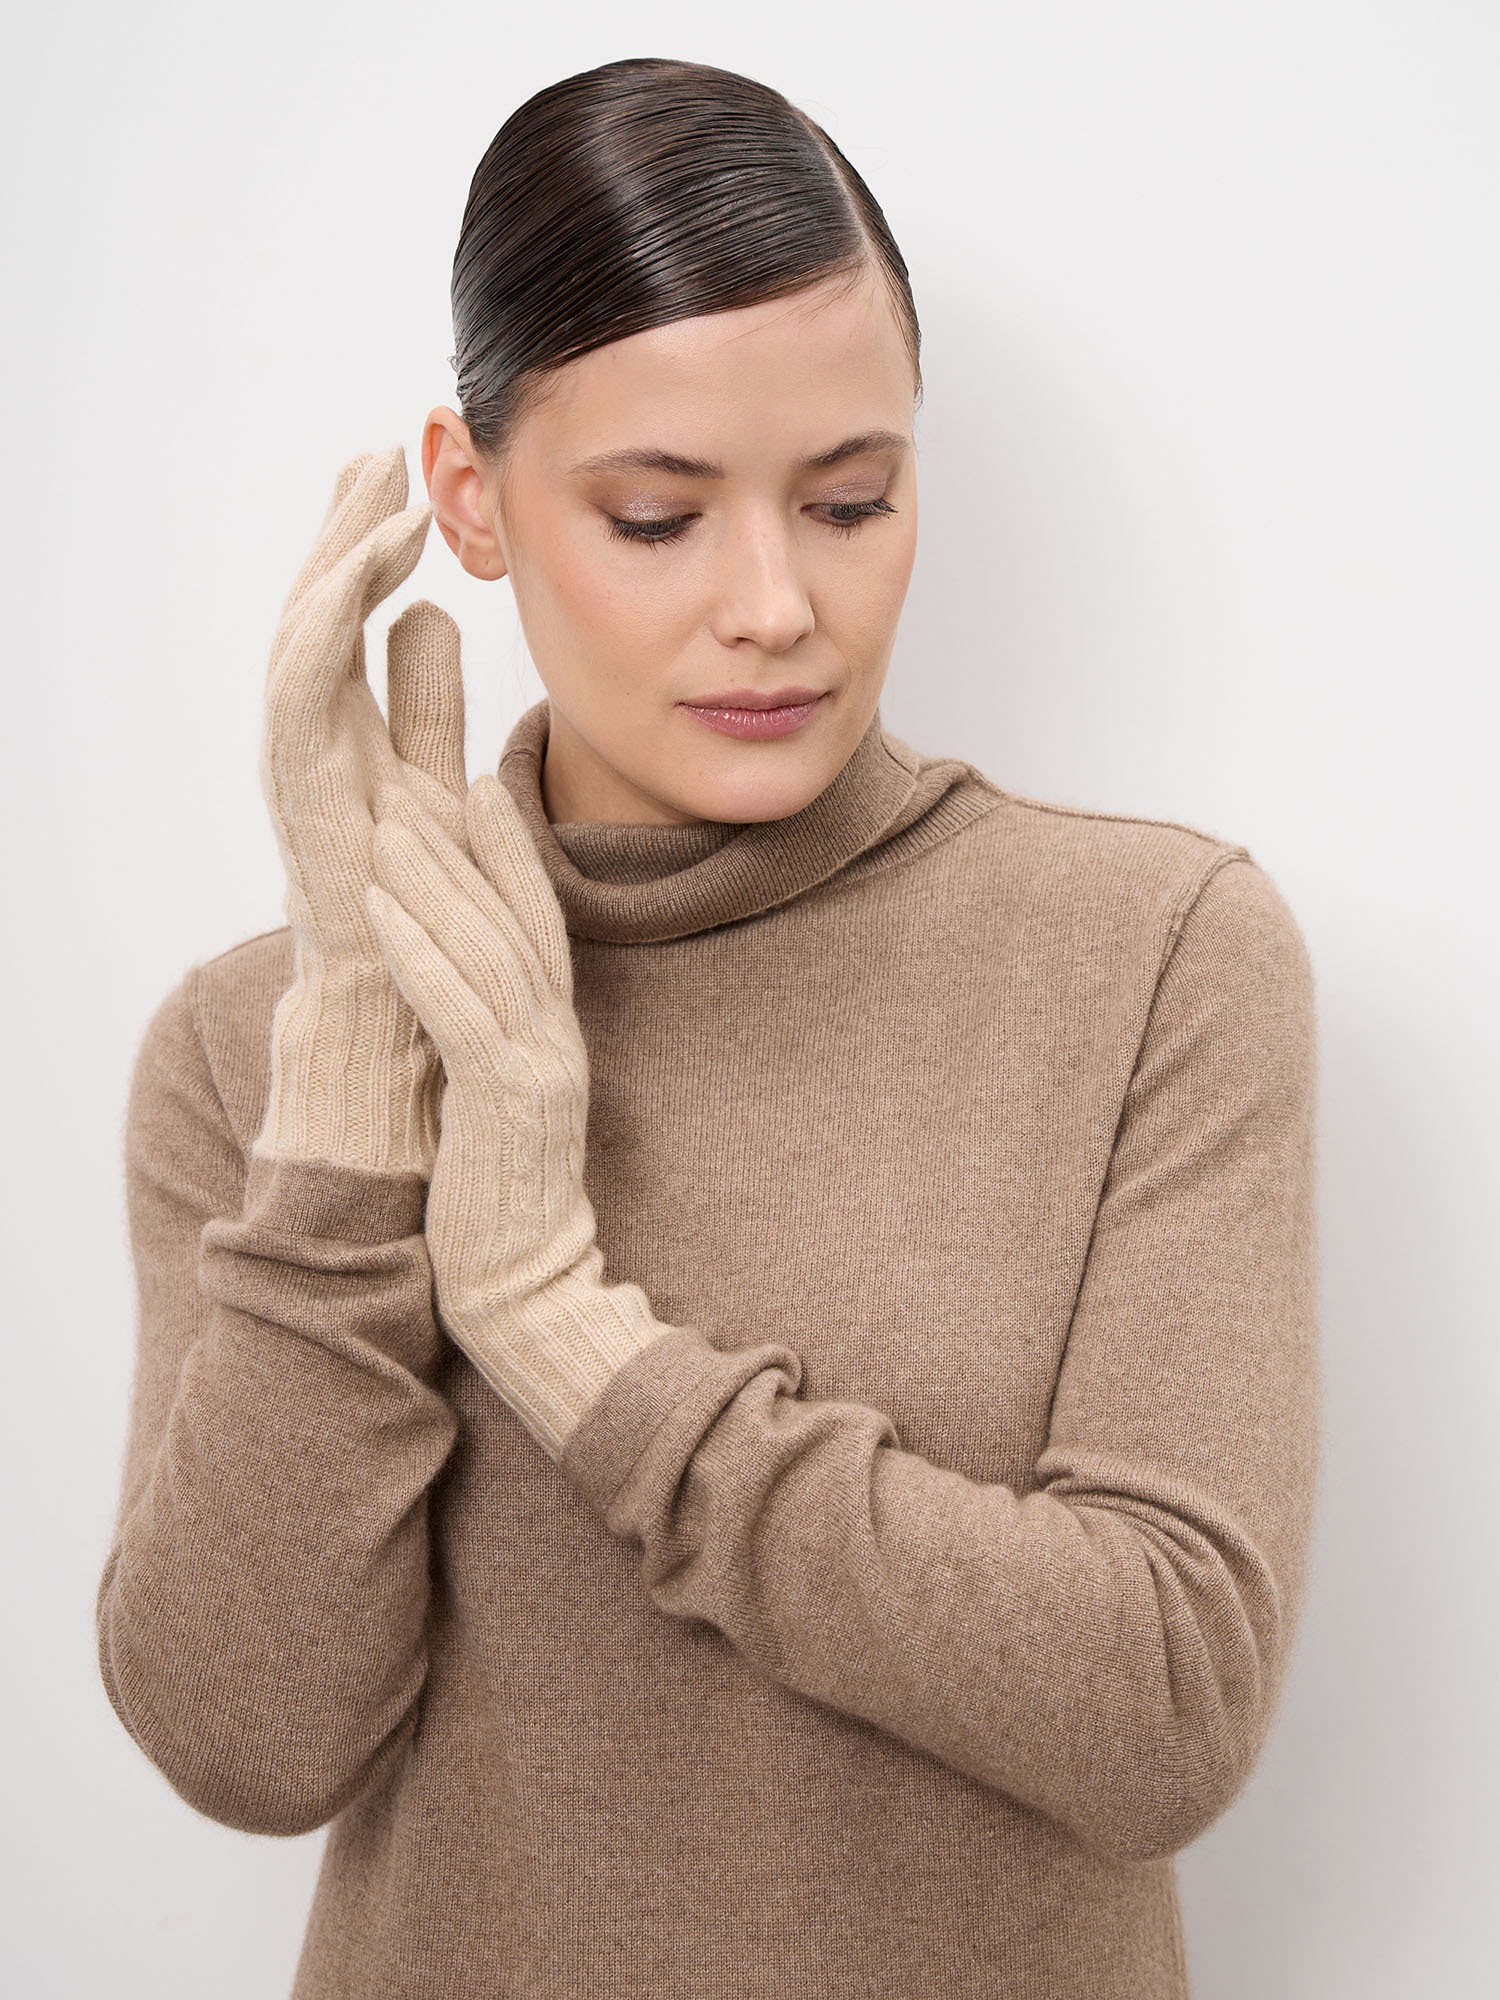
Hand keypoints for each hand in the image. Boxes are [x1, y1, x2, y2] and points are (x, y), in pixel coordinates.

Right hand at [255, 447, 469, 1175]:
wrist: (391, 1007)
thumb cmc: (418, 909)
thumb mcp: (432, 779)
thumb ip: (427, 703)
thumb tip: (434, 616)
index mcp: (339, 733)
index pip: (345, 621)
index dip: (365, 549)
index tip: (402, 481)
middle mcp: (310, 741)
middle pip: (316, 611)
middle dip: (344, 528)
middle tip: (379, 449)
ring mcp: (299, 767)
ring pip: (302, 635)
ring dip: (337, 555)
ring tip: (377, 487)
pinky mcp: (305, 794)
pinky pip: (307, 687)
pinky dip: (336, 623)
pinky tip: (377, 572)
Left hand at [363, 776, 670, 1456]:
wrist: (528, 1295)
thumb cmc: (501, 1204)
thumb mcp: (497, 1104)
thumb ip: (486, 1040)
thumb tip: (446, 986)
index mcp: (554, 1035)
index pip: (535, 921)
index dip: (506, 849)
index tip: (471, 785)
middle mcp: (556, 1039)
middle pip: (512, 916)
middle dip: (461, 841)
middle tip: (414, 772)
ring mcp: (539, 1069)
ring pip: (486, 948)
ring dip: (434, 877)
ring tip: (385, 817)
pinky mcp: (507, 1103)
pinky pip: (460, 1009)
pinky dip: (420, 950)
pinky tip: (383, 907)